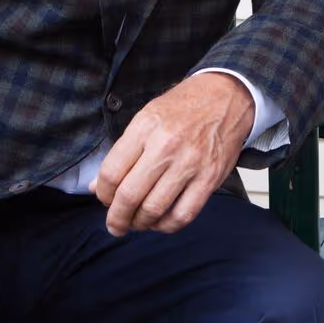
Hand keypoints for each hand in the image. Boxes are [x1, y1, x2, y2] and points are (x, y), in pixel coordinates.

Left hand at [90, 74, 254, 236]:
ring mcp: (190, 163)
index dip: (102, 193)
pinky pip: (184, 214)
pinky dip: (167, 225)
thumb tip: (96, 186)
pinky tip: (161, 221)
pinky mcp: (210, 178)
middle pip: (129, 195)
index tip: (104, 198)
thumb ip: (122, 152)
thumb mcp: (147, 117)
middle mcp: (166, 146)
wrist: (227, 96)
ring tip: (137, 223)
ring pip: (154, 209)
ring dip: (140, 224)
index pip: (111, 172)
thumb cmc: (184, 107)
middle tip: (115, 224)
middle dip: (117, 218)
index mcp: (145, 127)